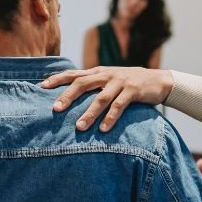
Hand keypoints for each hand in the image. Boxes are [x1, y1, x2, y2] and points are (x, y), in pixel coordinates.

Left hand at [41, 66, 174, 132]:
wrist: (159, 80)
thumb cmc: (129, 83)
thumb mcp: (110, 80)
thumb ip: (93, 86)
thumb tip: (70, 97)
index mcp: (98, 72)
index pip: (74, 74)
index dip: (57, 79)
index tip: (41, 86)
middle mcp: (106, 75)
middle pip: (82, 84)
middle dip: (68, 96)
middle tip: (56, 109)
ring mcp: (120, 82)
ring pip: (101, 98)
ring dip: (89, 114)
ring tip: (79, 128)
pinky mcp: (133, 91)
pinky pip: (119, 105)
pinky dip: (111, 118)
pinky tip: (104, 129)